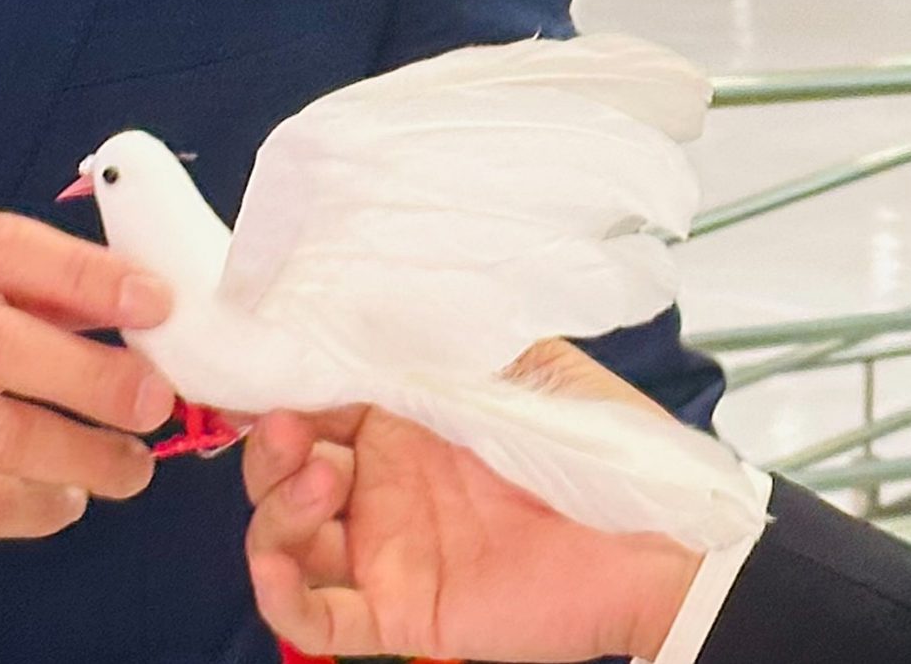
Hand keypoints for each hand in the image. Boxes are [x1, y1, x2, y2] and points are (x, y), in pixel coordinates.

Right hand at [0, 205, 176, 547]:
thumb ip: (29, 284)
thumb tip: (143, 304)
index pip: (0, 247)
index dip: (87, 274)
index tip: (156, 301)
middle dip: (92, 374)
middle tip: (156, 397)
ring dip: (81, 452)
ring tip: (132, 464)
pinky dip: (36, 505)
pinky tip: (68, 496)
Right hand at [243, 342, 705, 662]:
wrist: (656, 541)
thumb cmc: (598, 442)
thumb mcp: (513, 361)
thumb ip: (435, 337)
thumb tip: (360, 295)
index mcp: (403, 410)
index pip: (311, 390)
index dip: (275, 377)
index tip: (254, 357)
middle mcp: (382, 478)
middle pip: (280, 460)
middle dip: (269, 439)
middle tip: (293, 422)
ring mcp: (385, 547)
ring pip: (281, 535)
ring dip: (274, 505)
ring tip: (321, 477)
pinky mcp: (400, 612)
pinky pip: (313, 616)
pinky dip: (277, 591)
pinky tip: (283, 559)